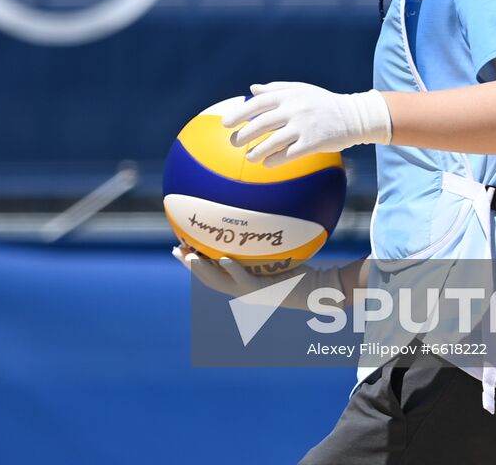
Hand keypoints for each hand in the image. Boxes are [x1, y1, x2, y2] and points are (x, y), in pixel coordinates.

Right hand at [171, 243, 364, 309]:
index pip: (212, 270)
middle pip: (209, 277)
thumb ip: (268, 231)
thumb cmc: (303, 266)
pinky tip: (225, 259)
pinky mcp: (266, 292)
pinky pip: (245, 281)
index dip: (193, 259)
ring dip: (203, 271)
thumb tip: (261, 203)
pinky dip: (234, 271)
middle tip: (176, 249)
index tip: (180, 244)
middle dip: (190, 264)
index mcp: (242, 278)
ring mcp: (253, 292)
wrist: (319, 289)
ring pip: (220, 283)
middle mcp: (243, 288)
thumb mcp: (281, 246)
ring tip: (190, 257)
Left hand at [222, 81, 391, 167]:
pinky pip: (288, 154)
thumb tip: (252, 89)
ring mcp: (304, 126)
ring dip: (257, 151)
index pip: (258, 103)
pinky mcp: (313, 143)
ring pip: (273, 141)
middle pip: (262, 123)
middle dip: (244, 134)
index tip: (226, 123)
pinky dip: (274, 160)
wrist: (354, 116)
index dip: (240, 114)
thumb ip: (276, 89)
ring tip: (249, 157)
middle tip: (233, 142)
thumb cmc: (323, 103)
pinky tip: (267, 163)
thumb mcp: (301, 90)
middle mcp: (295, 109)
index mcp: (290, 95)